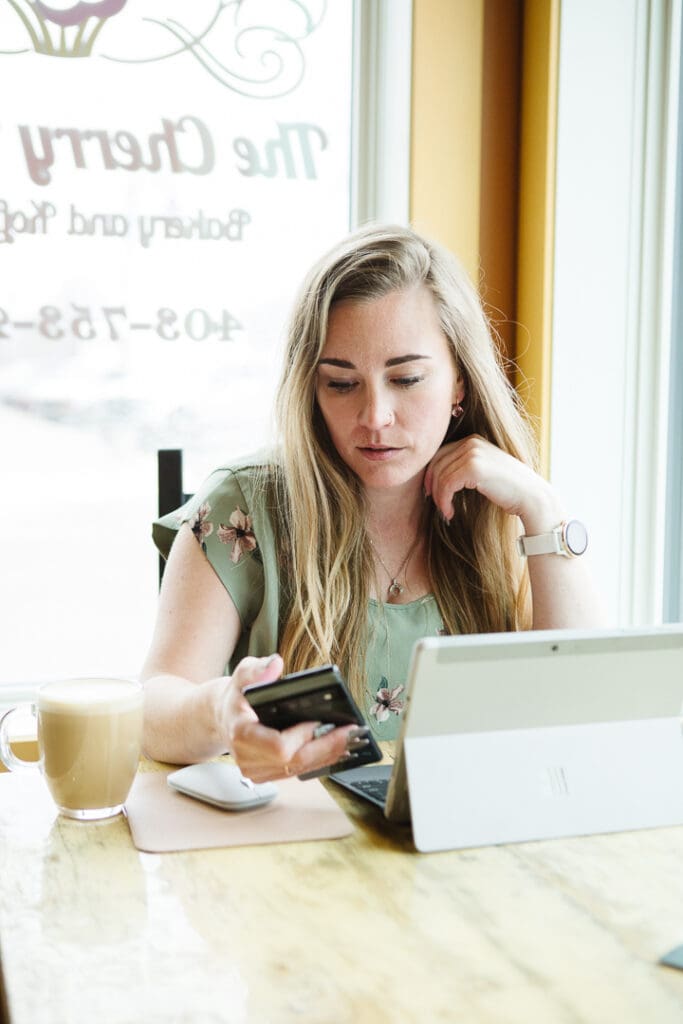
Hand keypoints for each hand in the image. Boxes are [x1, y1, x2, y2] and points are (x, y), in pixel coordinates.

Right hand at [223, 655, 358, 782]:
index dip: (302, 736)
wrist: (224, 716)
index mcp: (241, 733)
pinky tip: (336, 750)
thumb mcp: (242, 673)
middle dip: (326, 746)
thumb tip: (275, 665)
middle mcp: (247, 758)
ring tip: (350, 740)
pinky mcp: (267, 775)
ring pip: (299, 770)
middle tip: (350, 732)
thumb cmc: (237, 695)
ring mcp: (256, 771)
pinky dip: (319, 761)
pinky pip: (297, 773)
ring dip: (327, 756)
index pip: (278, 746)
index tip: (320, 721)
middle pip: (295, 762)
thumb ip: (256, 669)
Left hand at [423, 435, 560, 526]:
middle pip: (437, 464)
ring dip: (439, 498)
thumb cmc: (506, 489)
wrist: (530, 496)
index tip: (431, 493)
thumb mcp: (482, 472)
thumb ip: (462, 467)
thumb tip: (431, 478)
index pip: (440, 454)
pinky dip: (444, 501)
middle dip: (432, 486)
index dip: (431, 475)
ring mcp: (473, 453)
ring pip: (440, 476)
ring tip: (446, 512)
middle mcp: (472, 442)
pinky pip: (447, 485)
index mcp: (473, 440)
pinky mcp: (473, 467)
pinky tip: (450, 512)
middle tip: (436, 505)